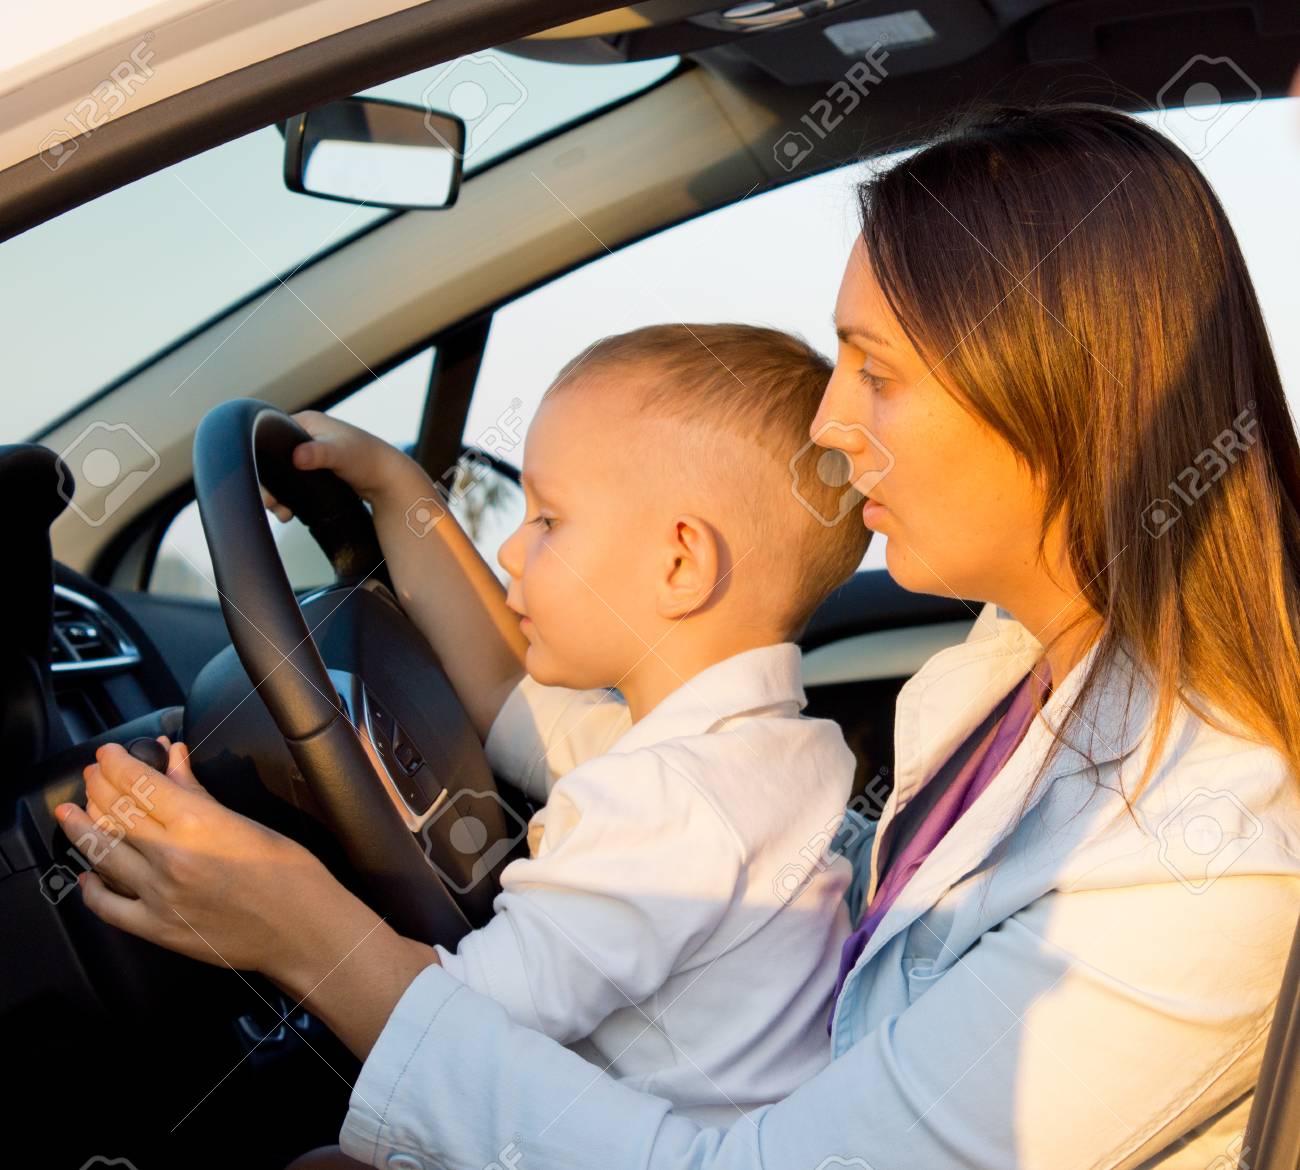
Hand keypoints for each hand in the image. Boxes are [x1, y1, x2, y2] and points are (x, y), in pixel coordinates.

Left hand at [54, 737, 340, 979]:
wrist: (303, 930)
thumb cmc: (290, 874)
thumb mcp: (247, 822)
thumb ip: (199, 793)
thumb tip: (174, 759)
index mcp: (198, 823)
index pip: (140, 782)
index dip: (117, 763)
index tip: (108, 754)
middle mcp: (171, 857)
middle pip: (116, 813)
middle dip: (99, 788)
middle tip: (92, 775)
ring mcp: (159, 896)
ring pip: (103, 855)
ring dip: (82, 829)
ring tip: (70, 812)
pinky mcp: (157, 929)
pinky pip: (109, 906)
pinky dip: (92, 889)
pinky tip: (86, 875)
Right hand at [261, 410, 418, 519]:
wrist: (389, 479)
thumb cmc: (368, 460)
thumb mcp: (340, 454)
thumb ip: (318, 454)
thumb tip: (298, 457)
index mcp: (307, 422)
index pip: (271, 437)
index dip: (264, 461)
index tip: (264, 484)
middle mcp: (307, 435)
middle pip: (274, 460)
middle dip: (270, 484)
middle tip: (271, 503)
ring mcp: (311, 453)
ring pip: (283, 475)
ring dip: (278, 494)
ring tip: (282, 511)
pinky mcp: (316, 470)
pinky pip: (294, 483)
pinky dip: (289, 497)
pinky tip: (290, 511)